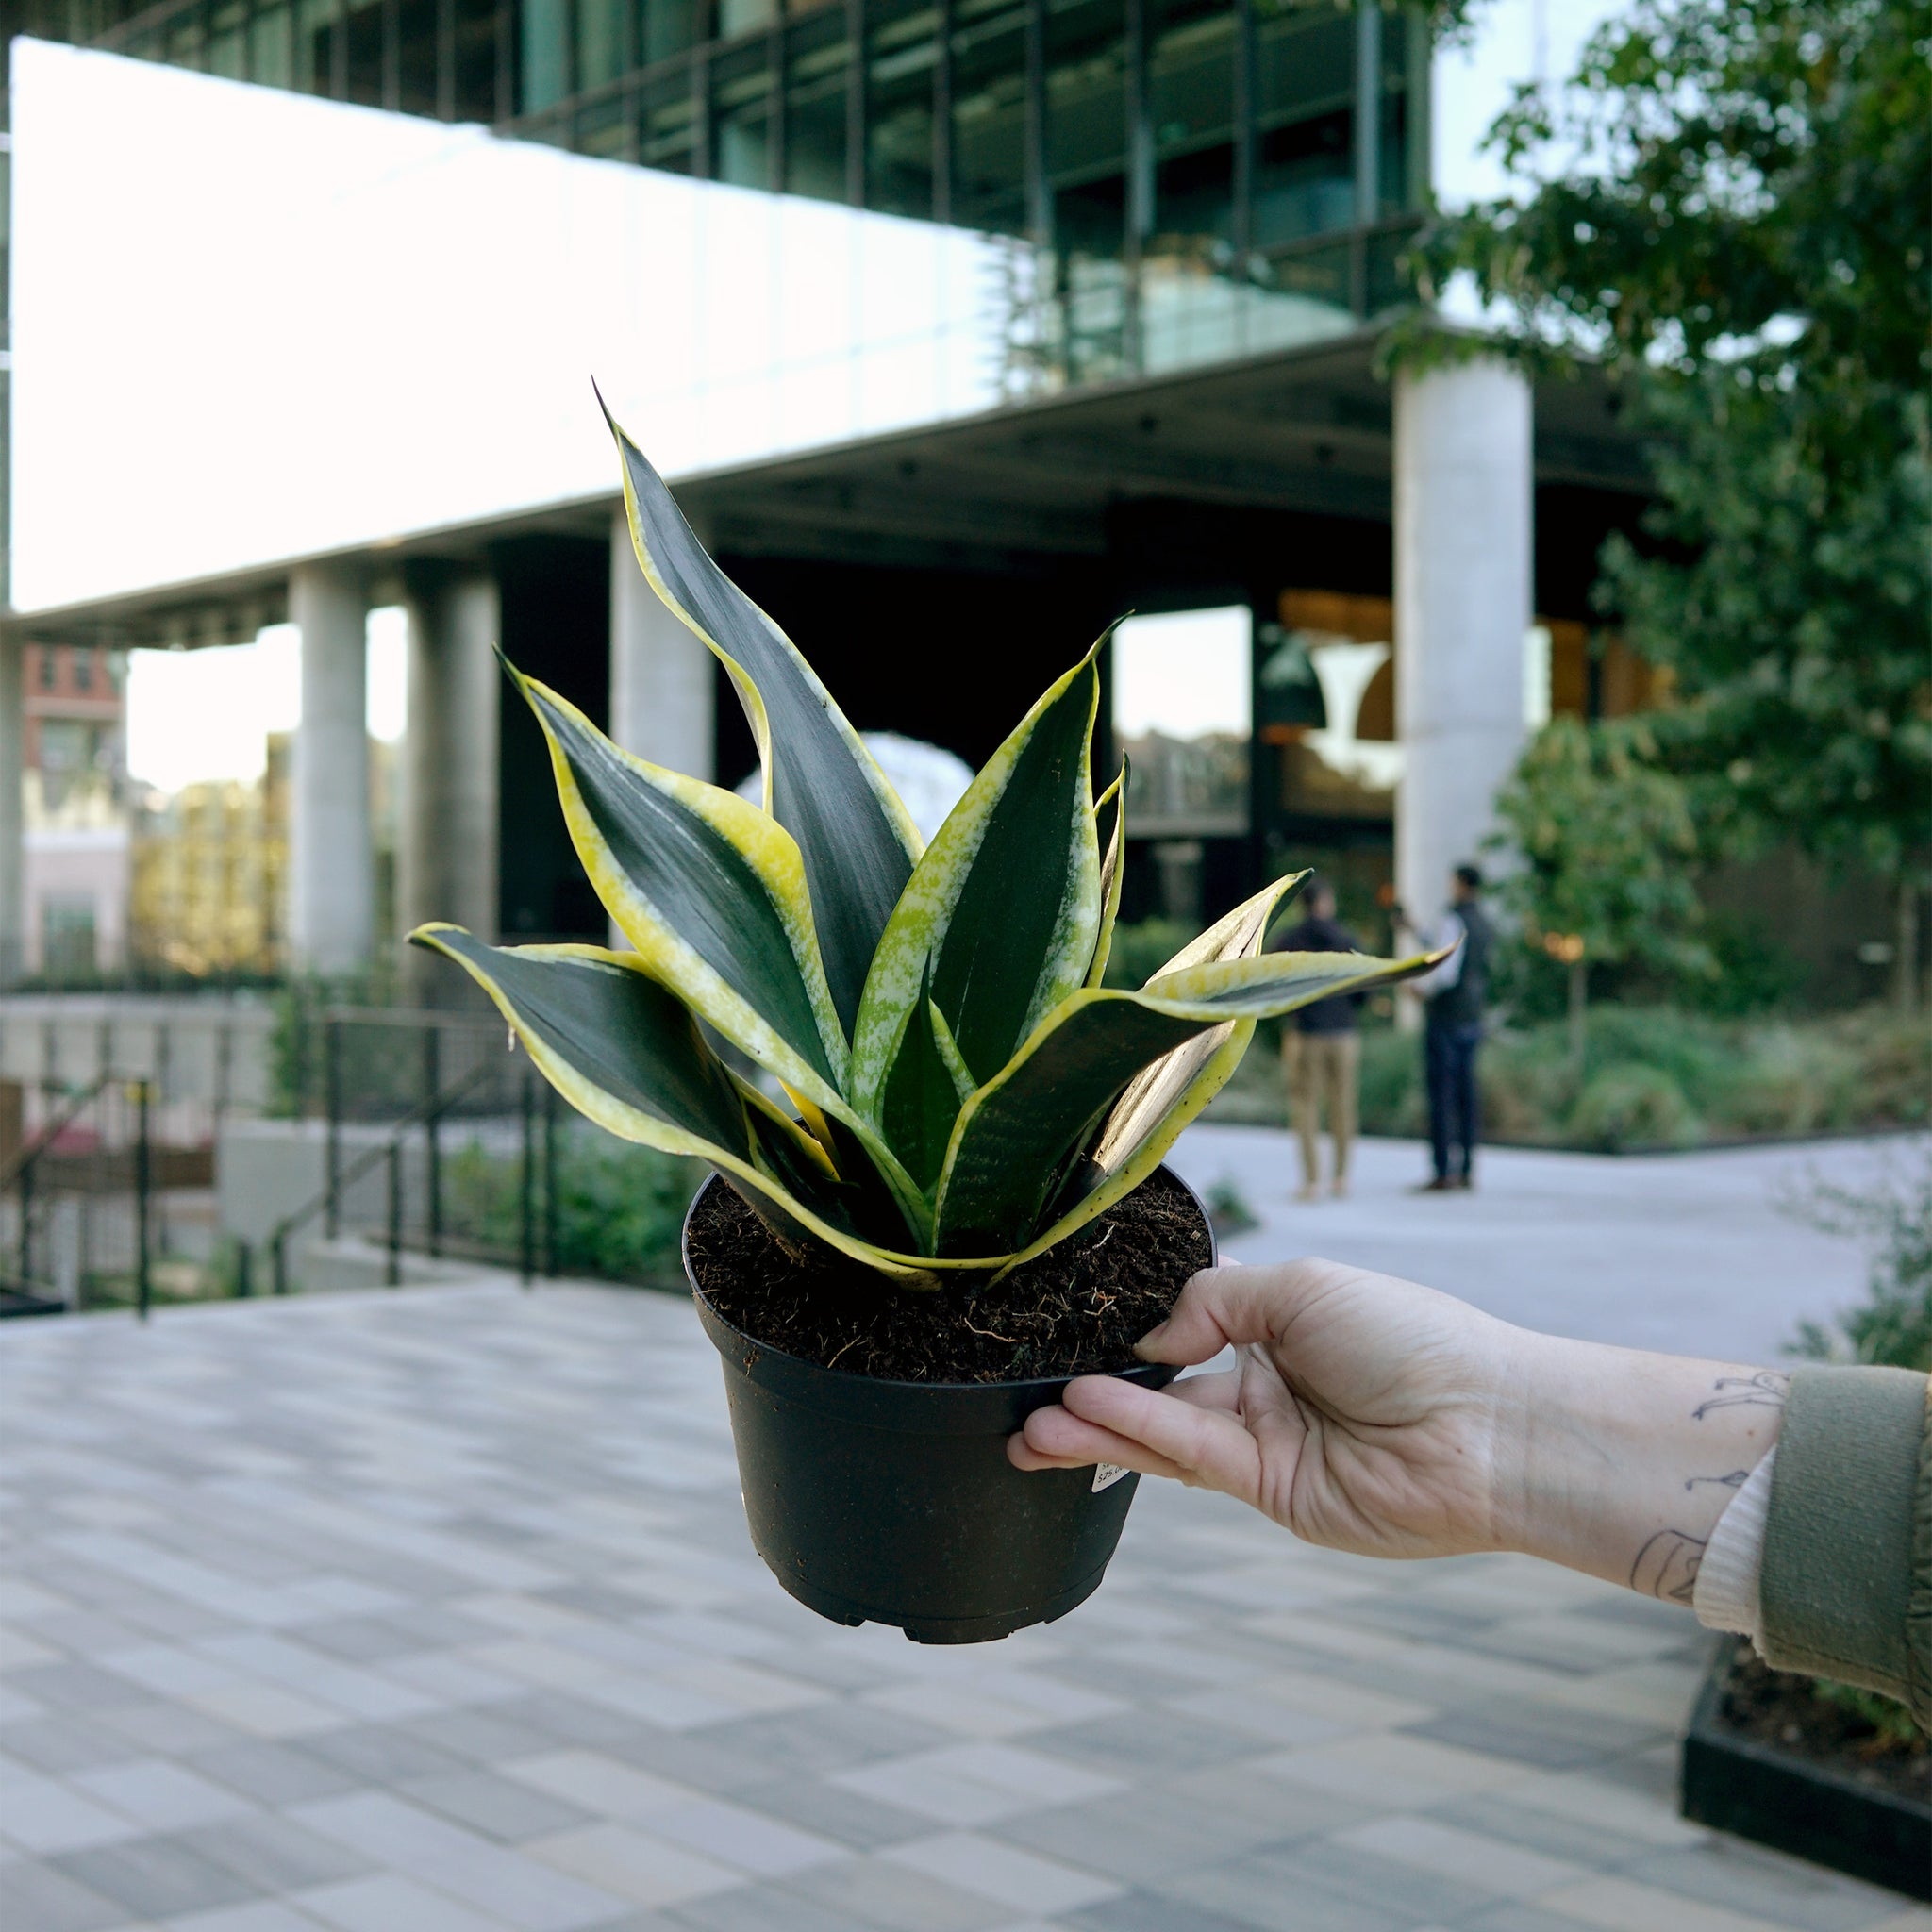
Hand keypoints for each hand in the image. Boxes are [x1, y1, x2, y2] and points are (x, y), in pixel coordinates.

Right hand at [1009, 1259, 1786, 1597]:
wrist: (1487, 1426)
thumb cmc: (1411, 1338)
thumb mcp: (1303, 1287)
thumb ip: (1216, 1302)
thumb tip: (1154, 1338)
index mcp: (1280, 1326)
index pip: (1187, 1326)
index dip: (1131, 1332)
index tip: (1070, 1329)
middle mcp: (1266, 1385)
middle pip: (1162, 1389)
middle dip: (1093, 1395)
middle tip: (1020, 1400)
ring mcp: (1266, 1443)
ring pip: (1162, 1432)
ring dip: (1094, 1427)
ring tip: (1028, 1425)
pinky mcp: (1271, 1493)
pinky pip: (1189, 1458)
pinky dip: (1136, 1435)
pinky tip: (1084, 1416)